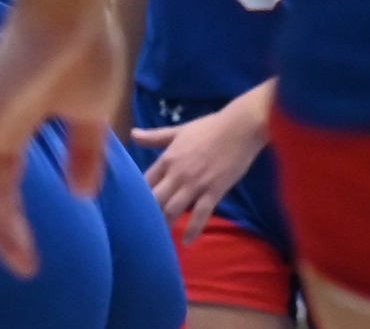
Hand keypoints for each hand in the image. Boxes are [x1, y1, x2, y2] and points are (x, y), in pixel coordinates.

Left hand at [0, 0, 124, 275]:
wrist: (73, 7)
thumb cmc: (83, 49)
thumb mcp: (90, 114)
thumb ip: (84, 154)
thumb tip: (83, 193)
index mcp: (11, 124)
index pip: (1, 180)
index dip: (10, 218)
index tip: (30, 253)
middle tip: (22, 265)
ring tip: (16, 256)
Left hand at [130, 90, 269, 243]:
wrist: (238, 129)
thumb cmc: (207, 128)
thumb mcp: (177, 130)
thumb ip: (155, 136)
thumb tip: (132, 134)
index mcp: (167, 158)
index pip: (144, 181)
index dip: (137, 196)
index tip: (131, 208)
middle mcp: (177, 173)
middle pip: (155, 199)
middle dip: (147, 214)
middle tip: (141, 229)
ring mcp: (195, 184)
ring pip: (174, 209)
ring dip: (165, 224)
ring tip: (158, 239)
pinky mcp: (214, 192)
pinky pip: (201, 215)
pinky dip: (192, 230)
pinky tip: (187, 242)